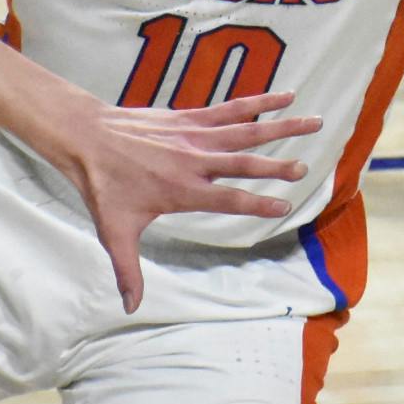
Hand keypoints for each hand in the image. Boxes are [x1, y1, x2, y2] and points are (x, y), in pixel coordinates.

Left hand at [38, 90, 323, 313]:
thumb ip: (128, 270)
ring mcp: (195, 135)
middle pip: (244, 162)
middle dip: (276, 166)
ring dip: (282, 125)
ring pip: (247, 130)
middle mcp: (195, 160)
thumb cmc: (104, 188)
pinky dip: (260, 102)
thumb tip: (131, 307)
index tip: (284, 206)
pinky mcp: (192, 118)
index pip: (228, 198)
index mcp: (182, 189)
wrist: (87, 138)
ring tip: (316, 121)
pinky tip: (286, 96)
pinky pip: (232, 108)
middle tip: (304, 170)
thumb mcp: (114, 233)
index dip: (257, 203)